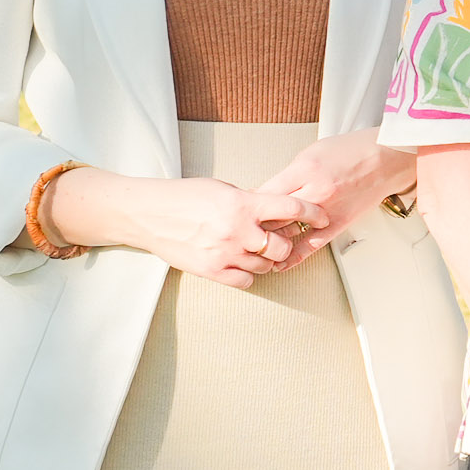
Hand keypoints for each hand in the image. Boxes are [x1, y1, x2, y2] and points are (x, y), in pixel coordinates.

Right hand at [52, 169, 326, 288]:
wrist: (147, 213)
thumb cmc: (183, 196)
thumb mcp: (223, 188)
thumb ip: (251, 201)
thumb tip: (278, 212)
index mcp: (242, 204)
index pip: (291, 209)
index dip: (312, 213)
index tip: (322, 216)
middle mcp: (237, 230)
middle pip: (283, 246)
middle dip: (285, 243)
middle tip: (279, 238)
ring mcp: (224, 253)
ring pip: (266, 265)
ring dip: (266, 258)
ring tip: (253, 248)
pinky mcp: (211, 271)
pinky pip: (246, 280)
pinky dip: (248, 273)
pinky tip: (240, 262)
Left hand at [248, 128, 414, 263]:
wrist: (386, 157)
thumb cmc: (352, 150)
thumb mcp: (312, 152)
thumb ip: (290, 174)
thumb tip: (269, 190)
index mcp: (305, 170)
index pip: (266, 193)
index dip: (249, 202)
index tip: (240, 207)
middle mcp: (315, 191)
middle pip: (273, 214)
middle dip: (255, 222)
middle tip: (243, 227)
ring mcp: (328, 210)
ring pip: (289, 231)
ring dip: (271, 238)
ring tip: (256, 243)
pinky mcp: (339, 223)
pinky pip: (312, 245)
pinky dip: (294, 256)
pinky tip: (280, 263)